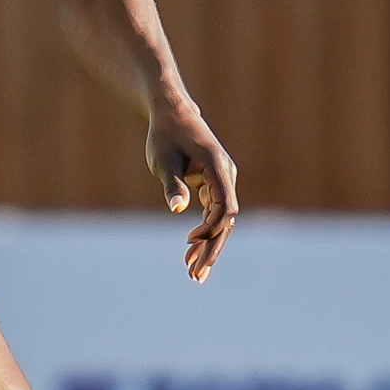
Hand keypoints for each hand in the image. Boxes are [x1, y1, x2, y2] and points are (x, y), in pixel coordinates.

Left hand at [147, 97, 238, 281]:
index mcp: (218, 166)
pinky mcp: (215, 184)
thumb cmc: (165, 134)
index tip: (189, 243)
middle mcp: (226, 174)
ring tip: (192, 272)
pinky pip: (213, 214)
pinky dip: (203, 233)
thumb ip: (172, 184)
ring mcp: (223, 180)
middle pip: (226, 220)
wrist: (172, 113)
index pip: (224, 206)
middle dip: (212, 249)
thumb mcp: (162, 159)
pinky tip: (190, 251)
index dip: (210, 229)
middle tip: (197, 276)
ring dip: (208, 245)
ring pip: (221, 220)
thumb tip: (176, 209)